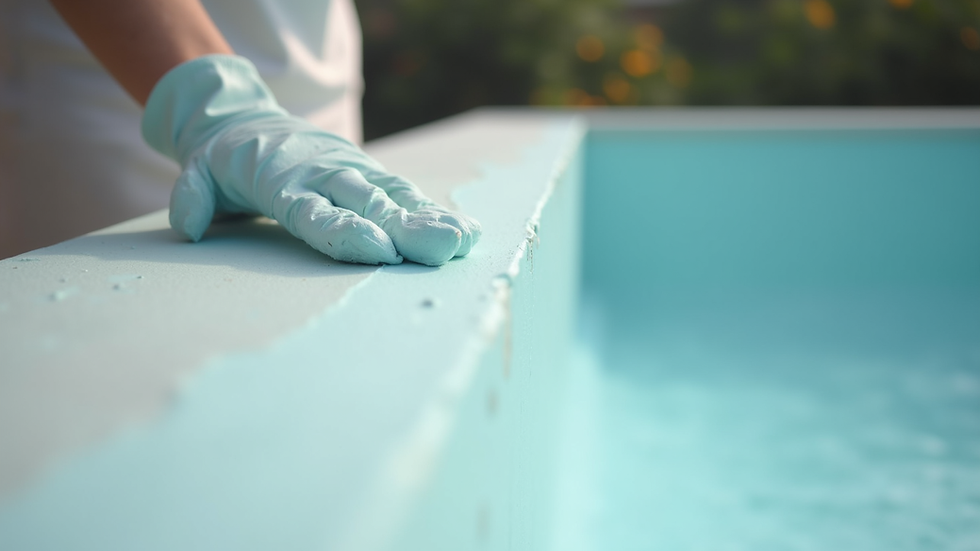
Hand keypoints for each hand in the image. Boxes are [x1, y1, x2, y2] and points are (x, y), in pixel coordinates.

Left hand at [141, 55, 480, 265]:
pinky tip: (464, 232)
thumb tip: (188, 228)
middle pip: (366, 204)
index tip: (379, 248)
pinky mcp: (369, 172)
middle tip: (439, 249)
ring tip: (462, 241)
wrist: (247, 117)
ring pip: (393, 197)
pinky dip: (432, 210)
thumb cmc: (224, 157)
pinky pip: (403, 191)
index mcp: (283, 181)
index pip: (316, 210)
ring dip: (427, 220)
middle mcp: (324, 175)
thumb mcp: (196, 170)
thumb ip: (193, 196)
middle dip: (404, 228)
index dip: (347, 231)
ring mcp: (352, 171)